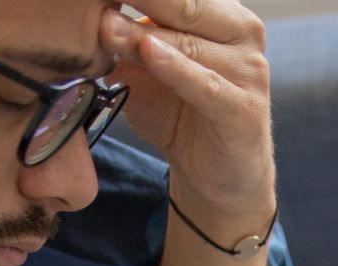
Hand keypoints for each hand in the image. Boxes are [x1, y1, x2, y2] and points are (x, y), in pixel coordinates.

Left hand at [100, 0, 275, 228]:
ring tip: (105, 27)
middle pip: (182, 7)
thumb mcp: (144, 69)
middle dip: (140, 0)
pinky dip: (176, 69)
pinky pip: (205, 85)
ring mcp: (249, 70)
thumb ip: (125, 39)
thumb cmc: (178, 113)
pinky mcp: (245, 109)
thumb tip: (89, 15)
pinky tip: (149, 53)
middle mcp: (242, 33)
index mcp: (221, 13)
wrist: (213, 176)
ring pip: (188, 45)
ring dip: (142, 36)